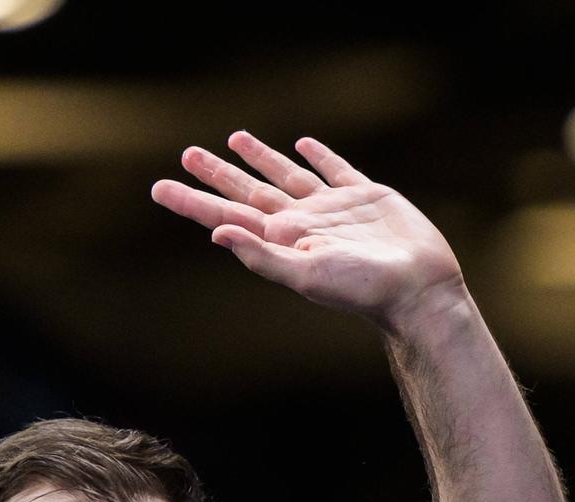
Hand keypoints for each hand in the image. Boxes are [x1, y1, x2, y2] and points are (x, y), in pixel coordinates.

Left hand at [151, 131, 465, 332]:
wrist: (415, 290)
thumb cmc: (361, 289)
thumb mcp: (304, 275)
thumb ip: (261, 255)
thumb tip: (216, 234)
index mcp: (281, 239)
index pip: (226, 215)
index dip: (192, 201)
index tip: (159, 189)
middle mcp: (300, 222)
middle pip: (248, 191)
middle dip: (217, 175)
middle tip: (187, 155)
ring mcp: (332, 208)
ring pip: (285, 175)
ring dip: (260, 158)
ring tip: (235, 139)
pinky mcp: (366, 197)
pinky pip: (335, 170)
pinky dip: (318, 156)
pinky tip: (304, 145)